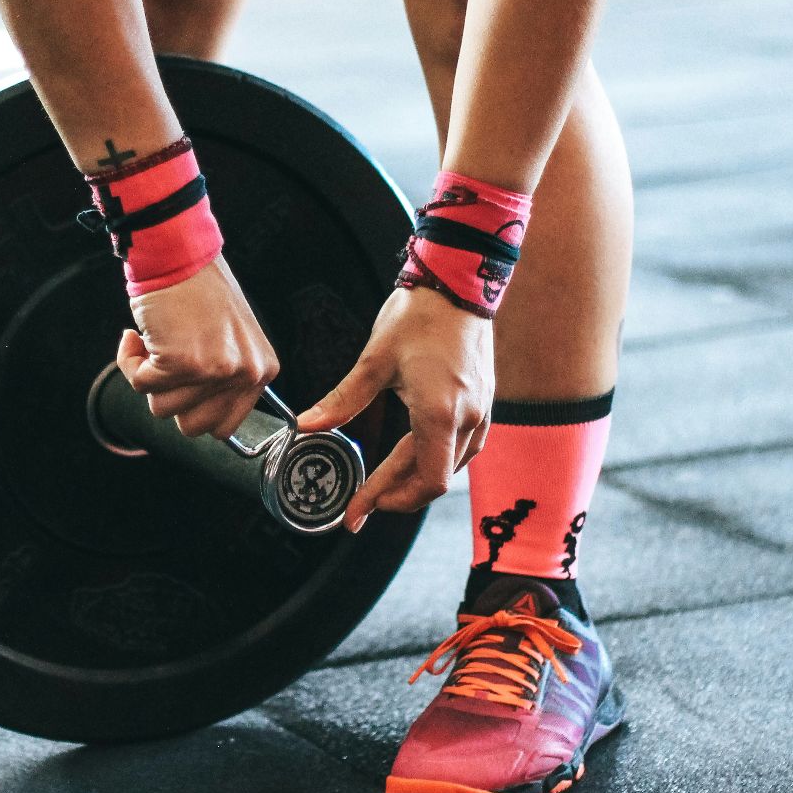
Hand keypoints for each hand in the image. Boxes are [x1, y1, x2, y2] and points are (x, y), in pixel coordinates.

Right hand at [117, 255, 278, 439]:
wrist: (178, 253)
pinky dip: (130, 361)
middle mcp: (244, 373)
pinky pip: (139, 384)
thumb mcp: (230, 339)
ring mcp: (213, 370)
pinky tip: (138, 336)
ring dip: (149, 377)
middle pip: (192, 427)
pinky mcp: (180, 362)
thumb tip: (197, 417)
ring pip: (161, 408)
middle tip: (168, 362)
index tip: (184, 384)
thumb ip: (224, 378)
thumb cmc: (198, 289)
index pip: (224, 427)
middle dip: (170, 398)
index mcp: (262, 370)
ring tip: (157, 341)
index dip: (194, 409)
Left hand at [297, 286, 494, 530]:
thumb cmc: (419, 315)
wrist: (460, 281)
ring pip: (452, 466)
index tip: (357, 511)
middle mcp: (468, 419)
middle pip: (434, 480)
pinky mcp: (485, 402)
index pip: (423, 481)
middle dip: (396, 495)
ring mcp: (482, 411)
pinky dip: (438, 460)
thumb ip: (342, 400)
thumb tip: (306, 426)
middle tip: (362, 503)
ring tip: (384, 484)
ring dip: (417, 480)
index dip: (388, 501)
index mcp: (440, 414)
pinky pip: (465, 448)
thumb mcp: (375, 361)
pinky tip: (416, 457)